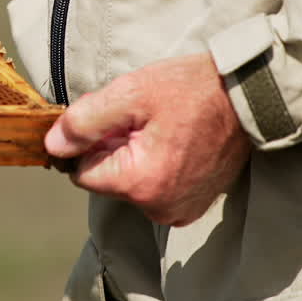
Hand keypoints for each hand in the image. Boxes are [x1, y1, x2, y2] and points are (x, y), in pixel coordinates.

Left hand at [43, 54, 251, 225]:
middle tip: (141, 118)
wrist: (249, 96)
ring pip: (130, 183)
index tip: (114, 118)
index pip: (82, 172)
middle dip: (113, 148)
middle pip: (107, 178)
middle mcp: (158, 208)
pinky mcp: (192, 205)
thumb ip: (84, 122)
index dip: (89, 141)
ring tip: (162, 127)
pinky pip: (154, 187)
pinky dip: (156, 165)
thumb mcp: (130, 94)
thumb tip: (52, 146)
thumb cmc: (191, 90)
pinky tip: (175, 141)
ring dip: (135, 155)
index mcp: (139, 183)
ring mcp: (178, 210)